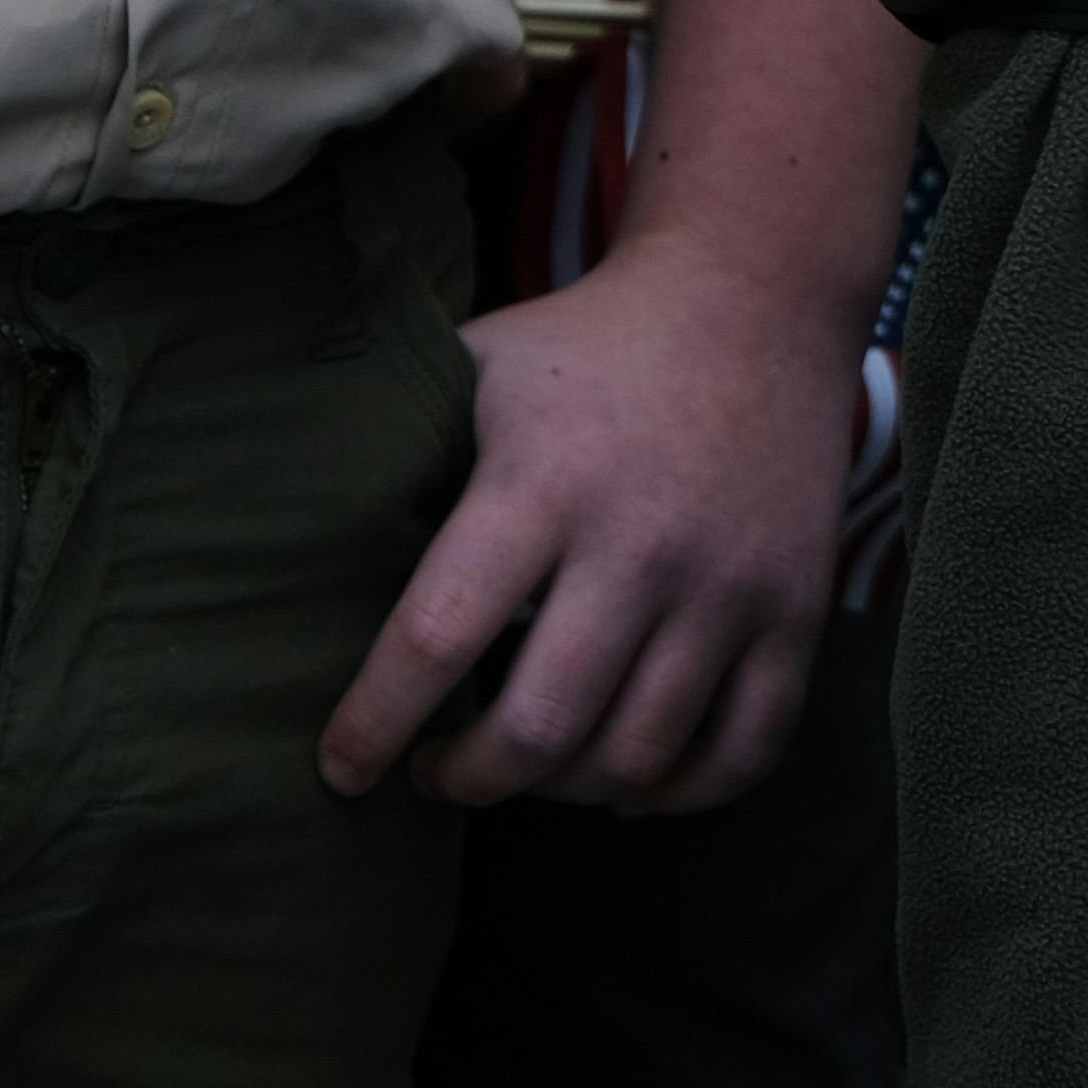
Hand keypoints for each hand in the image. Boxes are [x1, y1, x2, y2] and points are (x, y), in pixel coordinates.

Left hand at [318, 242, 860, 816]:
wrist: (755, 294)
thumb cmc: (585, 348)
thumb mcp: (478, 370)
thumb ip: (400, 459)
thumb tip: (289, 556)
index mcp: (541, 481)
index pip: (437, 636)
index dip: (375, 725)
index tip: (341, 770)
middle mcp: (641, 540)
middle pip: (541, 728)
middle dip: (467, 781)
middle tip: (436, 773)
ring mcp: (729, 582)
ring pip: (637, 757)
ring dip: (563, 791)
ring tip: (526, 766)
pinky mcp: (798, 607)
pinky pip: (744, 752)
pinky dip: (678, 794)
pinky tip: (626, 775)